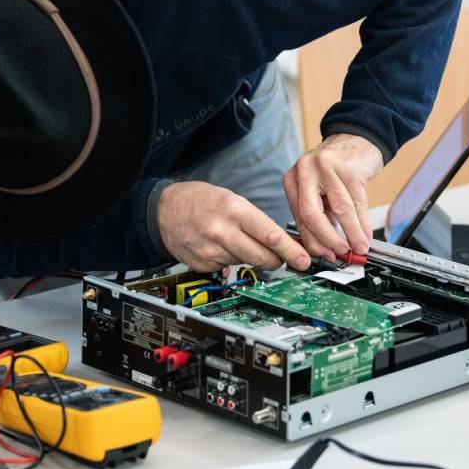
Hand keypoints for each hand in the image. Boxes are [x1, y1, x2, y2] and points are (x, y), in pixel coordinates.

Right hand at [157, 181, 311, 271]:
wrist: (163, 211)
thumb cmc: (200, 201)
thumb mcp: (232, 200)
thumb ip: (256, 220)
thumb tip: (283, 241)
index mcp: (234, 210)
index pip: (271, 236)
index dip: (291, 251)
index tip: (304, 260)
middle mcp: (223, 232)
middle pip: (263, 257)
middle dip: (278, 260)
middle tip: (282, 258)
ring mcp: (211, 251)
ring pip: (247, 263)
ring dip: (251, 257)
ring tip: (237, 240)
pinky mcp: (203, 265)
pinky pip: (229, 268)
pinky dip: (231, 260)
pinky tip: (220, 247)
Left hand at [283, 133, 383, 259]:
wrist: (356, 138)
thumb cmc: (335, 168)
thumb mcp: (319, 190)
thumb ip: (320, 215)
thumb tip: (328, 248)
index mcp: (293, 179)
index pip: (299, 218)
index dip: (313, 241)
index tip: (325, 255)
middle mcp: (305, 171)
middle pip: (312, 214)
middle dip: (327, 239)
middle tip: (340, 253)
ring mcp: (327, 167)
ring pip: (339, 209)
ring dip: (351, 233)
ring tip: (358, 247)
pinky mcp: (349, 168)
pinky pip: (358, 202)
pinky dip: (363, 222)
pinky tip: (365, 234)